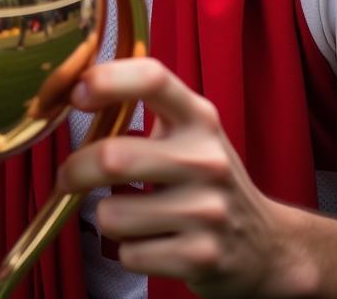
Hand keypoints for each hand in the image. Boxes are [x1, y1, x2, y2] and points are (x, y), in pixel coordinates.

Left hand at [60, 58, 310, 296]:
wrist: (267, 246)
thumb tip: (69, 86)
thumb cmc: (206, 178)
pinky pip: (128, 254)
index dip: (106, 79)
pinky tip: (151, 242)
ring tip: (127, 213)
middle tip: (69, 176)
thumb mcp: (188, 131)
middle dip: (75, 170)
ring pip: (112, 214)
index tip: (75, 95)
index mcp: (198, 117)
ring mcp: (207, 210)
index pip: (152, 78)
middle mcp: (206, 158)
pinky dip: (127, 250)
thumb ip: (143, 104)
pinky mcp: (202, 258)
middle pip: (113, 157)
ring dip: (105, 217)